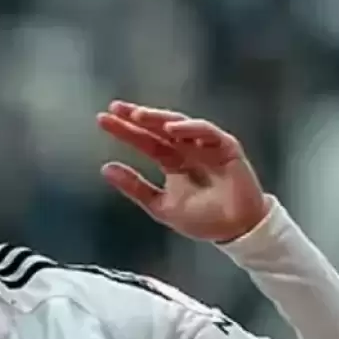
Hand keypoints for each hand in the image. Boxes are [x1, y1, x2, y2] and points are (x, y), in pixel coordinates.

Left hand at [96, 101, 268, 242]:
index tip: (103, 120)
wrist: (235, 230)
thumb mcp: (160, 205)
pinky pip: (207, 132)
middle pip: (158, 127)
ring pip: (179, 124)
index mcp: (172, 161)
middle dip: (138, 116)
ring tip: (138, 116)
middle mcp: (187, 149)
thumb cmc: (203, 218)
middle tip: (116, 108)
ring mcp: (206, 146)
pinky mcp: (226, 148)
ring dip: (159, 118)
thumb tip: (106, 168)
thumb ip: (135, 187)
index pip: (145, 140)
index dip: (125, 130)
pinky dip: (190, 128)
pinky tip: (172, 129)